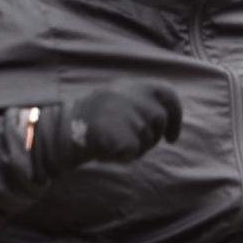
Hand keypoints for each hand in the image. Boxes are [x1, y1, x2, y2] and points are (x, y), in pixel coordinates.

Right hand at [32, 79, 182, 179]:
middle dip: (153, 137)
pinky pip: (134, 153)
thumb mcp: (118, 95)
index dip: (176, 118)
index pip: (169, 96)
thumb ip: (142, 100)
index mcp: (136, 85)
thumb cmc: (93, 115)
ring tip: (112, 141)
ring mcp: (132, 118)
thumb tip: (167, 118)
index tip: (172, 137)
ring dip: (135, 147)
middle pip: (160, 122)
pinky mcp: (125, 137)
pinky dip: (122, 157)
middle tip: (135, 144)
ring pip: (148, 141)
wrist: (67, 127)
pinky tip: (106, 150)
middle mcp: (136, 99)